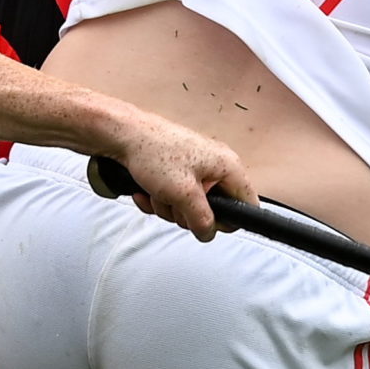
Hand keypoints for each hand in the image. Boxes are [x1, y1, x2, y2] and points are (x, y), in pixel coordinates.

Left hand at [112, 117, 255, 241]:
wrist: (122, 135)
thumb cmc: (153, 153)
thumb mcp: (183, 194)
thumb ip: (202, 219)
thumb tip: (208, 233)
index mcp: (228, 166)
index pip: (247, 205)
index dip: (227, 220)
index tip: (204, 221)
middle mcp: (215, 166)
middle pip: (213, 210)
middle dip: (187, 214)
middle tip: (173, 203)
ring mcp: (195, 169)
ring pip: (190, 207)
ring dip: (168, 207)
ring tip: (156, 192)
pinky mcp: (176, 173)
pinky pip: (174, 198)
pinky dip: (158, 199)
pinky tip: (145, 192)